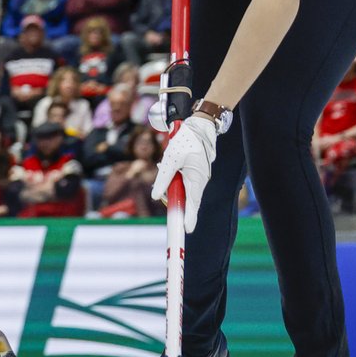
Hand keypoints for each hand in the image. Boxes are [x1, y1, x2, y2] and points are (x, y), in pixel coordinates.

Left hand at [151, 116, 216, 231]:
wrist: (199, 126)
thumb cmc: (186, 140)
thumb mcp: (171, 158)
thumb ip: (163, 177)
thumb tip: (156, 196)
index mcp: (197, 178)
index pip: (193, 202)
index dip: (190, 217)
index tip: (187, 230)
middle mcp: (200, 181)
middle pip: (185, 198)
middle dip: (173, 197)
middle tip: (165, 193)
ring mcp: (198, 178)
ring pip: (183, 189)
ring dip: (173, 184)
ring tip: (172, 162)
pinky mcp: (195, 174)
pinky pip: (184, 182)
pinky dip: (176, 179)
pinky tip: (173, 163)